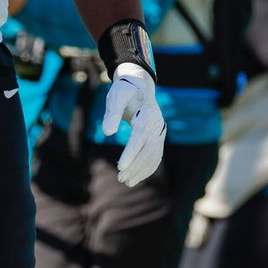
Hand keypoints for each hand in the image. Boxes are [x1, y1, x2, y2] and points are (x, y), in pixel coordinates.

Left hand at [102, 63, 165, 185]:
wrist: (139, 86)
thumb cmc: (124, 91)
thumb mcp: (116, 96)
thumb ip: (112, 113)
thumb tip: (107, 132)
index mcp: (148, 112)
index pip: (140, 136)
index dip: (131, 152)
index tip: (120, 166)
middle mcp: (158, 124)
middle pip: (149, 149)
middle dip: (135, 166)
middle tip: (121, 178)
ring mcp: (160, 132)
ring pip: (154, 156)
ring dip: (141, 170)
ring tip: (126, 181)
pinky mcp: (158, 138)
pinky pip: (156, 156)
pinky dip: (147, 168)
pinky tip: (136, 177)